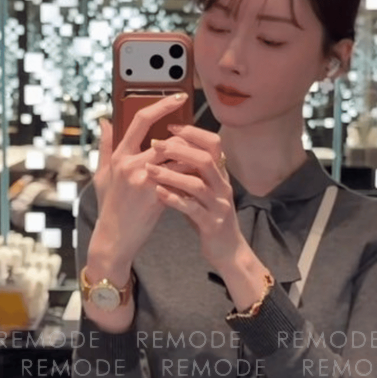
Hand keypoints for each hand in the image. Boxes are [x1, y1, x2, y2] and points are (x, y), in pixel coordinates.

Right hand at [87, 93, 188, 279]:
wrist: (115, 238)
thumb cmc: (111, 207)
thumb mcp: (103, 175)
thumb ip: (105, 146)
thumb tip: (105, 121)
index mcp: (119, 156)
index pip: (141, 120)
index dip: (162, 105)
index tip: (179, 97)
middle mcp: (130, 165)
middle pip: (167, 139)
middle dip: (187, 139)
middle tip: (199, 138)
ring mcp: (143, 180)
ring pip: (178, 158)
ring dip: (192, 157)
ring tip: (201, 159)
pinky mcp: (156, 195)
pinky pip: (181, 178)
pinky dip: (191, 176)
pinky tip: (199, 176)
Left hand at [145, 124, 247, 271]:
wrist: (227, 251)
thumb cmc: (208, 218)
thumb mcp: (201, 191)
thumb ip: (189, 171)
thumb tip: (169, 149)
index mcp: (220, 175)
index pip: (213, 144)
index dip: (193, 133)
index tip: (170, 126)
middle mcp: (222, 187)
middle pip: (206, 159)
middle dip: (180, 149)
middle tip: (155, 144)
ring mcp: (219, 206)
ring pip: (198, 184)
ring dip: (172, 174)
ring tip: (149, 169)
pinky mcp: (213, 224)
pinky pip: (193, 209)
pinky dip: (175, 200)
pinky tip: (158, 194)